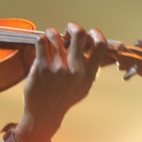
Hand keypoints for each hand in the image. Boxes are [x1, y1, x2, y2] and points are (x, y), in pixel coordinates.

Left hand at [19, 23, 106, 141]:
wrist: (44, 115)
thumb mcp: (84, 87)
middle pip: (79, 34)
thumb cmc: (64, 99)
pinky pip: (41, 42)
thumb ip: (90, 69)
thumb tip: (92, 48)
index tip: (89, 33)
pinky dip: (41, 39)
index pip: (100, 45)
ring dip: (52, 32)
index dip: (96, 33)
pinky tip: (42, 45)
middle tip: (67, 31)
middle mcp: (75, 69)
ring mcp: (57, 68)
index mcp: (88, 74)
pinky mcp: (41, 67)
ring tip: (50, 37)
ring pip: (56, 35)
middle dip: (73, 26)